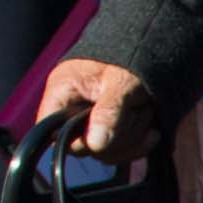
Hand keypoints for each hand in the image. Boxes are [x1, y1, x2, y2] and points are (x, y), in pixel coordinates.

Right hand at [38, 59, 159, 163]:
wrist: (147, 51)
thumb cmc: (128, 59)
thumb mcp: (120, 83)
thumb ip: (108, 112)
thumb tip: (95, 144)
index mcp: (62, 91)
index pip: (51, 130)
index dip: (74, 140)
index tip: (101, 136)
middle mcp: (71, 109)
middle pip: (83, 146)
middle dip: (116, 138)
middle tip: (136, 114)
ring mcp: (91, 122)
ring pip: (104, 152)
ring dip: (131, 139)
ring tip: (145, 113)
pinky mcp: (109, 131)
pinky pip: (119, 152)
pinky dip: (138, 145)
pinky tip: (151, 131)